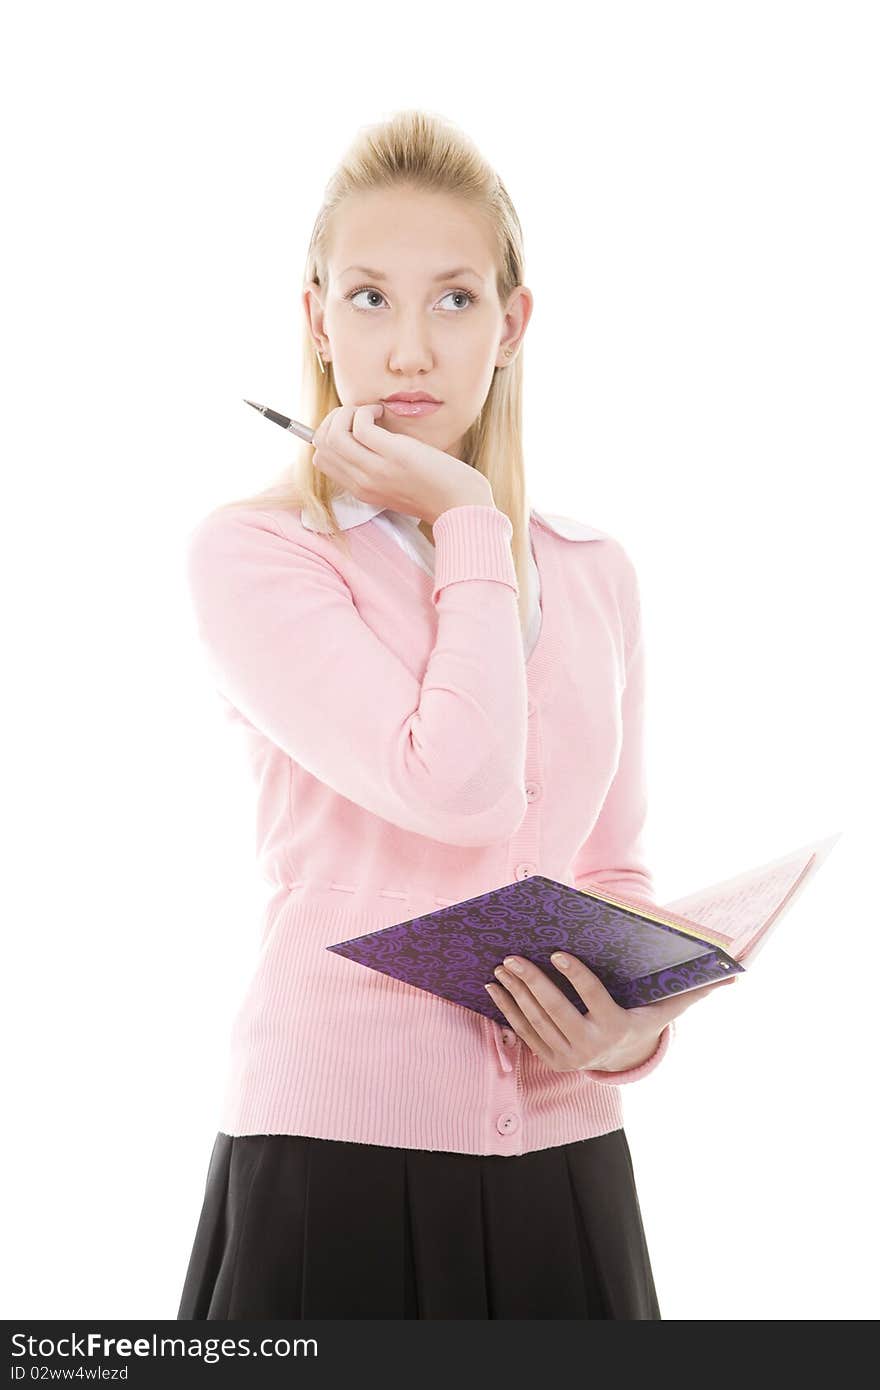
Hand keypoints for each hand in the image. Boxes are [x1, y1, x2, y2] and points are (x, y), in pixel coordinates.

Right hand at [310, 402, 492, 524]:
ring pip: (333, 434)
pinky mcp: (392, 456)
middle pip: (321, 445)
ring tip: (370, 413)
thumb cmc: (435, 489)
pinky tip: (382, 413)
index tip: (351, 426)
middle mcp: (362, 482)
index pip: (322, 459)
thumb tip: (363, 431)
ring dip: (347, 413)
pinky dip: (366, 411)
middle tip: (358, 414)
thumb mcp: (395, 482)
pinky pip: (360, 425)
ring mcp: (375, 470)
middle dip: (333, 420)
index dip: (329, 435)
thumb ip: (376, 465)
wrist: (460, 505)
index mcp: (361, 489)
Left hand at [486, 952, 737, 1072]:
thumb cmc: (643, 1021)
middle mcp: (590, 1046)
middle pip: (555, 1010)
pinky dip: (507, 1011)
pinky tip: (496, 989)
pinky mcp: (550, 1060)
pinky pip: (524, 1033)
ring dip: (514, 993)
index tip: (557, 953)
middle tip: (512, 957)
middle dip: (531, 983)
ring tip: (501, 967)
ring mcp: (567, 1056)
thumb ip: (692, 991)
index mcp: (616, 1027)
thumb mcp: (667, 1010)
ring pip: (535, 1020)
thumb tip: (731, 975)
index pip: (592, 999)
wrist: (623, 1059)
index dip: (575, 976)